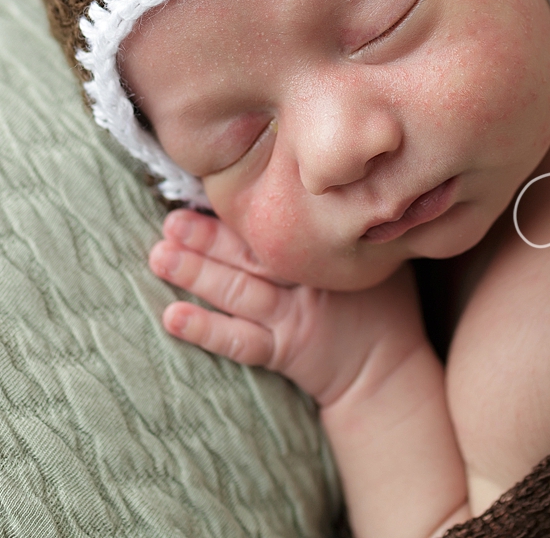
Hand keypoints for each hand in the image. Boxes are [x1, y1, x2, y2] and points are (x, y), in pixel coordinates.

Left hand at [148, 209, 426, 406]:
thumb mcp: (378, 254)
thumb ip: (350, 222)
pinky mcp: (283, 351)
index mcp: (325, 250)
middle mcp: (306, 280)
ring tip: (161, 255)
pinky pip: (240, 341)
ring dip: (196, 272)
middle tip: (171, 221)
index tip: (206, 187)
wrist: (389, 371)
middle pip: (250, 253)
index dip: (241, 206)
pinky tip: (173, 317)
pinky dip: (205, 329)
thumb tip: (329, 178)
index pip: (277, 221)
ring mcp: (292, 317)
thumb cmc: (383, 305)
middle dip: (208, 236)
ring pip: (238, 290)